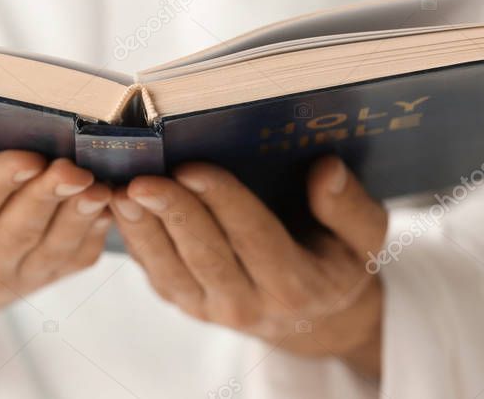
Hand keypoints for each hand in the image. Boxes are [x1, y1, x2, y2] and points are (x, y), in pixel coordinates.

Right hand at [0, 136, 112, 387]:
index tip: (23, 154)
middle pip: (16, 233)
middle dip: (47, 197)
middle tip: (73, 166)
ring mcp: (13, 283)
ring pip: (52, 249)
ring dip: (79, 215)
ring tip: (98, 183)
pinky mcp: (41, 281)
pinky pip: (73, 260)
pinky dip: (94, 230)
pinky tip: (107, 200)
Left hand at [110, 156, 386, 377]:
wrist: (313, 315)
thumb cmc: (337, 260)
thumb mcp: (363, 239)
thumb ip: (350, 207)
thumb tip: (325, 169)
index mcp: (297, 285)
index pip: (255, 238)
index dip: (223, 202)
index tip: (192, 167)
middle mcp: (250, 305)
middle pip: (205, 253)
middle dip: (171, 212)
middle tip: (142, 178)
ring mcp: (210, 308)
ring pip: (169, 267)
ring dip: (142, 228)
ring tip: (121, 191)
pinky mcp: (184, 301)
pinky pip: (154, 271)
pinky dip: (134, 238)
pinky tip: (120, 205)